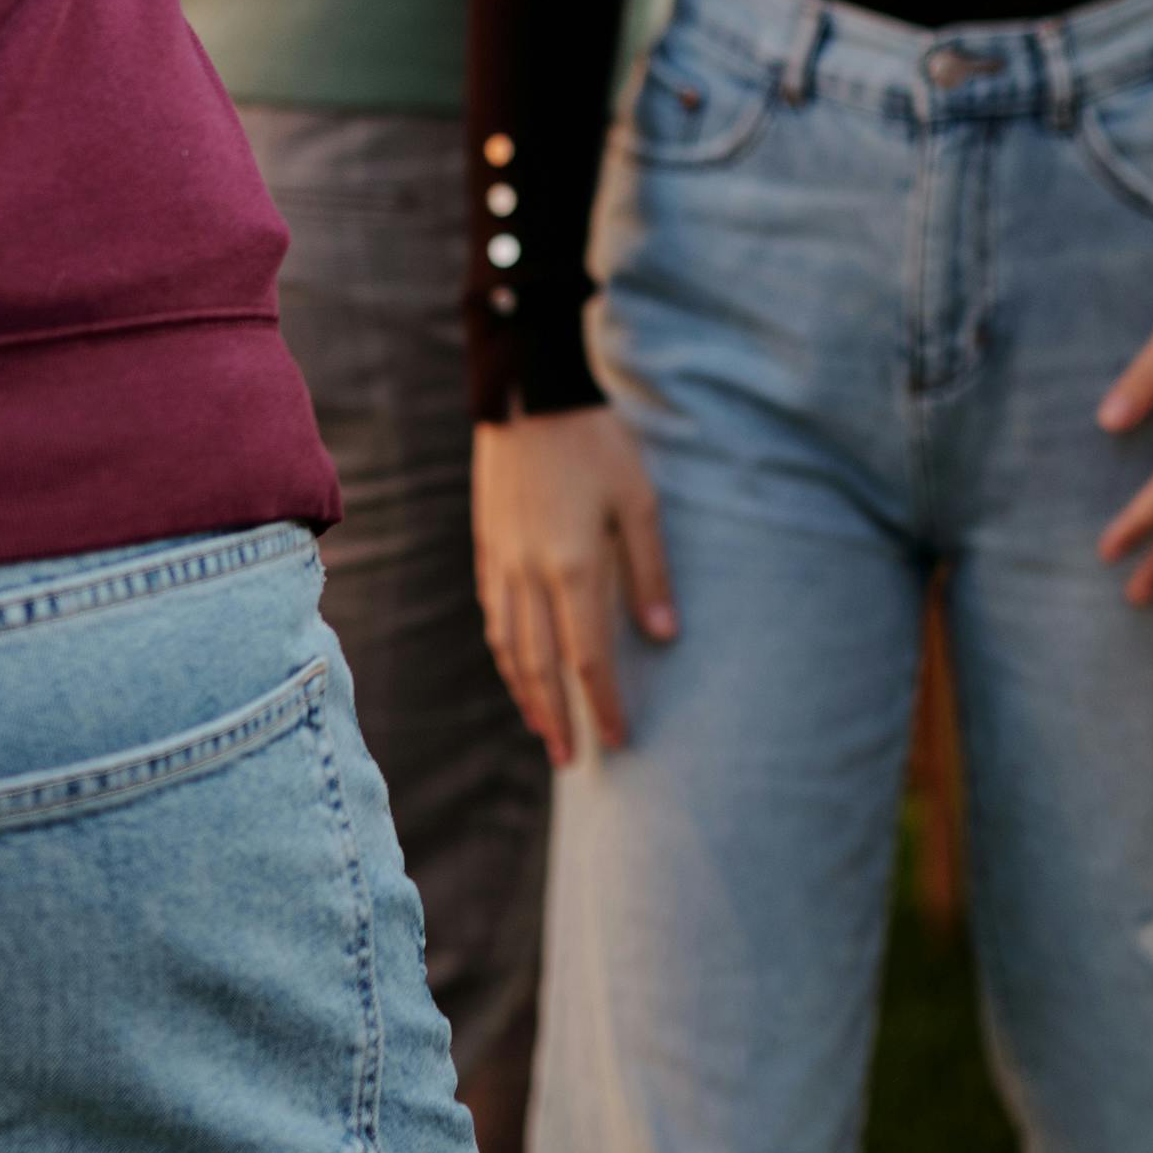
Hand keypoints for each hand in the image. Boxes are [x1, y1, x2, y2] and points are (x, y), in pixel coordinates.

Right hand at [472, 406, 673, 764]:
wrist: (527, 393)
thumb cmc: (595, 444)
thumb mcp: (638, 502)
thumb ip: (650, 572)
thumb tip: (664, 636)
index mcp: (573, 568)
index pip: (586, 658)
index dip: (602, 704)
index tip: (617, 739)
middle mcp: (530, 575)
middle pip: (539, 666)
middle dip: (557, 717)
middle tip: (570, 759)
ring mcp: (502, 562)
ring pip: (508, 646)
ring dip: (525, 693)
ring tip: (541, 725)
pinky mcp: (488, 545)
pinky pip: (493, 614)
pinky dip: (504, 651)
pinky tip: (514, 664)